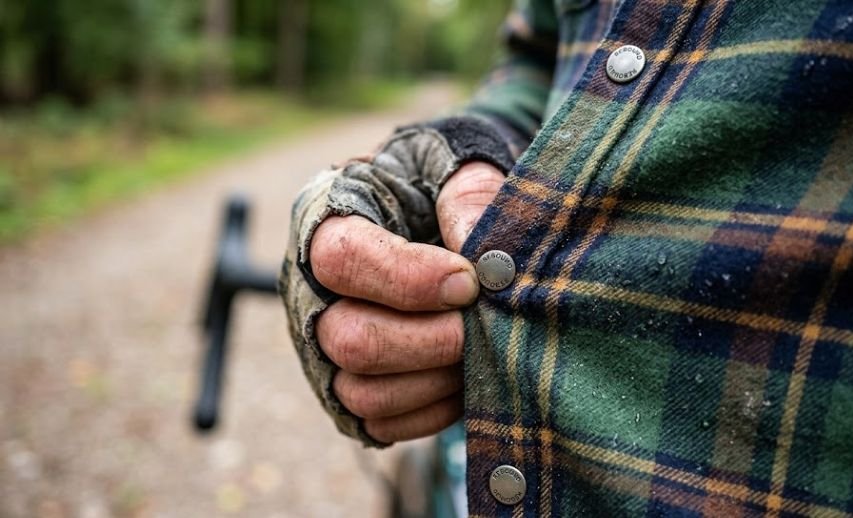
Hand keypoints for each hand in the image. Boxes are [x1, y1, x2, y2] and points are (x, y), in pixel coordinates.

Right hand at [309, 161, 504, 442]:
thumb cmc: (445, 191)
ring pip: (362, 392)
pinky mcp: (349, 393)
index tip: (468, 282)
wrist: (443, 225)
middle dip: (429, 341)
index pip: (341, 259)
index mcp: (327, 222)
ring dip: (434, 379)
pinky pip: (381, 425)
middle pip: (348, 340)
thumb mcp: (460, 169)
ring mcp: (324, 350)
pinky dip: (432, 411)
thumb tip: (484, 257)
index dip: (408, 279)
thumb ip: (469, 197)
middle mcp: (311, 293)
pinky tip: (465, 377)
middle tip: (480, 325)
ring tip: (478, 350)